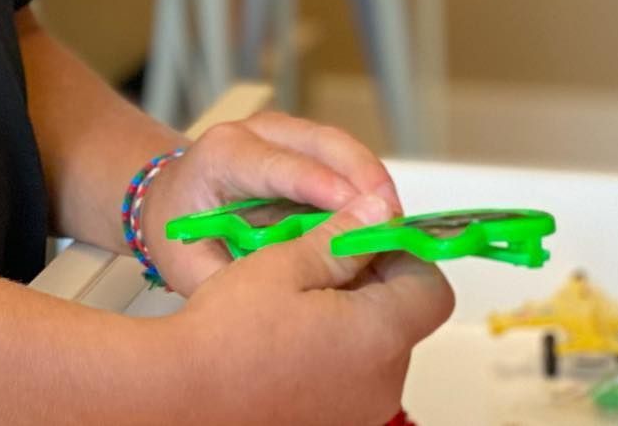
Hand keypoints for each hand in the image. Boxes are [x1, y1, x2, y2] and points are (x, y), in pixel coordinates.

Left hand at [141, 113, 401, 296]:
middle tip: (394, 221)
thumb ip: (235, 280)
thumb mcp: (191, 266)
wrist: (170, 201)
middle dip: (362, 177)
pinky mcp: (302, 145)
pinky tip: (383, 220)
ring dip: (372, 180)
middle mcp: (253, 134)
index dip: (318, 185)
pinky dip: (367, 185)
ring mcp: (280, 133)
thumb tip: (288, 298)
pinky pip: (342, 158)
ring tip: (397, 225)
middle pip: (317, 143)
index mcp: (220, 157)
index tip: (360, 208)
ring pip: (337, 145)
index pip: (274, 166)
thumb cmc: (179, 233)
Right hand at [145, 194, 453, 425]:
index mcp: (378, 337)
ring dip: (349, 312)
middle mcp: (382, 382)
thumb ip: (339, 236)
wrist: (186, 395)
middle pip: (403, 315)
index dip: (401, 252)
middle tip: (319, 254)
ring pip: (376, 343)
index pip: (430, 285)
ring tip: (295, 292)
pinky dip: (333, 346)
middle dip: (370, 279)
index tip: (365, 233)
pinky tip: (288, 330)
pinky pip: (353, 373)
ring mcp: (361, 410)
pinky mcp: (338, 422)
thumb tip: (379, 211)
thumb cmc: (227, 332)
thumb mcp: (282, 264)